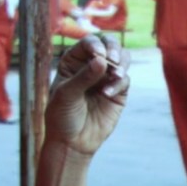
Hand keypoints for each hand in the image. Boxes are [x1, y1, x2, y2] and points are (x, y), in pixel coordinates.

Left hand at [45, 33, 129, 155]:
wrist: (72, 142)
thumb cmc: (62, 116)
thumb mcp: (66, 95)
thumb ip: (83, 77)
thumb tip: (102, 60)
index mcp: (74, 61)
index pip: (89, 43)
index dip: (95, 45)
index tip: (98, 55)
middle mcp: (92, 65)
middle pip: (109, 45)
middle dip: (113, 49)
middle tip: (112, 60)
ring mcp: (106, 78)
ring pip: (122, 59)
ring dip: (121, 64)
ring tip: (115, 75)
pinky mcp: (119, 92)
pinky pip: (124, 80)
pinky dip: (119, 84)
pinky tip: (107, 94)